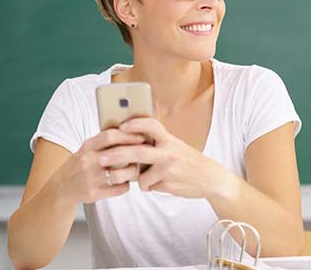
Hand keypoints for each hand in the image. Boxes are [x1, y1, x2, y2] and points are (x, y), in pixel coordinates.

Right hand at [49, 129, 145, 203]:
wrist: (61, 187)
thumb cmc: (80, 164)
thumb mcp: (87, 149)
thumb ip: (104, 142)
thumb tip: (131, 130)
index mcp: (87, 146)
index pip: (110, 136)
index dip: (128, 135)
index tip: (142, 137)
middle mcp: (88, 161)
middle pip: (118, 154)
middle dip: (136, 153)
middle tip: (147, 152)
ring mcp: (91, 178)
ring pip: (121, 173)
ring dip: (133, 171)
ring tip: (136, 168)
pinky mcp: (94, 193)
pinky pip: (120, 188)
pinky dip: (126, 185)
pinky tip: (125, 182)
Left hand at [98, 117, 235, 198]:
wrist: (210, 178)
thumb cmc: (188, 160)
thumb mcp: (175, 146)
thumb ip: (156, 143)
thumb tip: (129, 139)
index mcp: (169, 139)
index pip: (151, 125)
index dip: (135, 124)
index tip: (121, 126)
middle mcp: (168, 152)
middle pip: (137, 152)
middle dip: (116, 155)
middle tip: (101, 159)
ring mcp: (168, 169)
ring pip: (140, 176)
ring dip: (136, 179)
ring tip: (142, 178)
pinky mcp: (168, 184)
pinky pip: (148, 186)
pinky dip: (149, 186)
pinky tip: (159, 183)